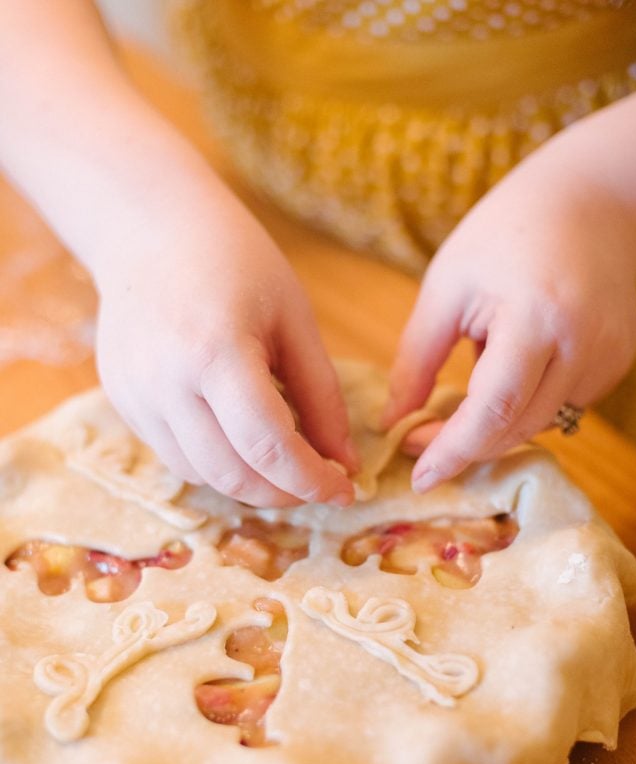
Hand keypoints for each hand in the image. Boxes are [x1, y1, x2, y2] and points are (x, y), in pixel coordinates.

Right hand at [95, 184, 356, 507]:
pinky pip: (174, 456)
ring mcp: (136, 394)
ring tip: (284, 467)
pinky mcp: (121, 400)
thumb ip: (322, 397)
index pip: (268, 446)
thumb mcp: (294, 321)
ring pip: (200, 475)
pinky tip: (242, 445)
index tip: (344, 490)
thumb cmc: (236, 263)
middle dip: (284, 493)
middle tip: (318, 485)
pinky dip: (216, 466)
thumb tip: (345, 464)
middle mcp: (166, 381)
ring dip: (250, 485)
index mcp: (216, 351)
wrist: (151, 229)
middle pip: (231, 474)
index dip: (311, 480)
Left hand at [384, 159, 635, 491]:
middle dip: (466, 446)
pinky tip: (515, 365)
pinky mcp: (618, 362)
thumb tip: (392, 423)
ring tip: (471, 380)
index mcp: (535, 316)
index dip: (452, 450)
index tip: (417, 476)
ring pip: (540, 423)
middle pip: (517, 427)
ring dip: (495, 424)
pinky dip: (527, 403)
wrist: (591, 201)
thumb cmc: (504, 234)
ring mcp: (608, 356)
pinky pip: (563, 405)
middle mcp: (581, 343)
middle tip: (422, 442)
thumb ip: (416, 360)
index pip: (493, 409)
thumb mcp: (446, 287)